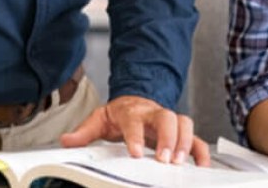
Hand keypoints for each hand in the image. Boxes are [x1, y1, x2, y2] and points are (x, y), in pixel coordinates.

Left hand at [60, 95, 210, 166]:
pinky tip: (200, 166)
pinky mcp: (180, 132)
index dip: (136, 136)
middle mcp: (153, 113)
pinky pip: (196, 138)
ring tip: (179, 162)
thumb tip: (66, 141)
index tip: (136, 153)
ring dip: (184, 142)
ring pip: (184, 122)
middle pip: (166, 117)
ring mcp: (169, 121)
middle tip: (164, 159)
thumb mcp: (98, 120)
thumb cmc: (119, 114)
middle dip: (167, 137)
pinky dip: (200, 151)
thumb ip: (84, 132)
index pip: (134, 121)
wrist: (135, 102)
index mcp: (131, 111)